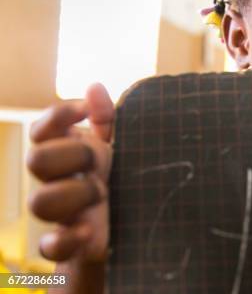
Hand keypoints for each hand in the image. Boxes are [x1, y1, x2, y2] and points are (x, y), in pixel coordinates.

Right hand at [27, 83, 113, 292]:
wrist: (134, 228)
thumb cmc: (122, 179)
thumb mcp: (120, 147)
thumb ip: (107, 119)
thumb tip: (95, 86)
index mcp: (67, 153)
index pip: (41, 129)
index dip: (57, 115)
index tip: (84, 108)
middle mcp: (57, 181)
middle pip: (36, 160)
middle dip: (70, 156)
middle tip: (99, 161)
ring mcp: (61, 213)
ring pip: (38, 202)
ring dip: (72, 194)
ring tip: (102, 193)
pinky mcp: (69, 244)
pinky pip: (50, 246)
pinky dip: (66, 238)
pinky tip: (89, 230)